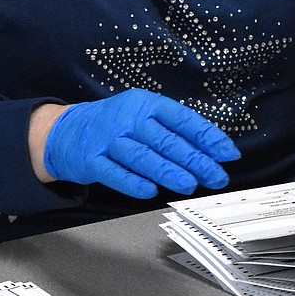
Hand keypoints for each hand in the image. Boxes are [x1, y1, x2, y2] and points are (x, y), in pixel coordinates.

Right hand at [42, 89, 239, 199]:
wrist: (67, 131)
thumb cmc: (115, 125)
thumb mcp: (143, 115)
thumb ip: (173, 130)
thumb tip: (212, 149)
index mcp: (146, 104)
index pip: (182, 119)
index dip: (207, 136)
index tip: (227, 153)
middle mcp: (128, 119)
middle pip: (166, 141)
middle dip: (196, 160)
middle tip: (216, 176)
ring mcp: (108, 140)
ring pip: (143, 157)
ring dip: (169, 172)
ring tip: (190, 184)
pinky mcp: (92, 160)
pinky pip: (115, 173)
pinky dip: (133, 183)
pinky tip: (150, 191)